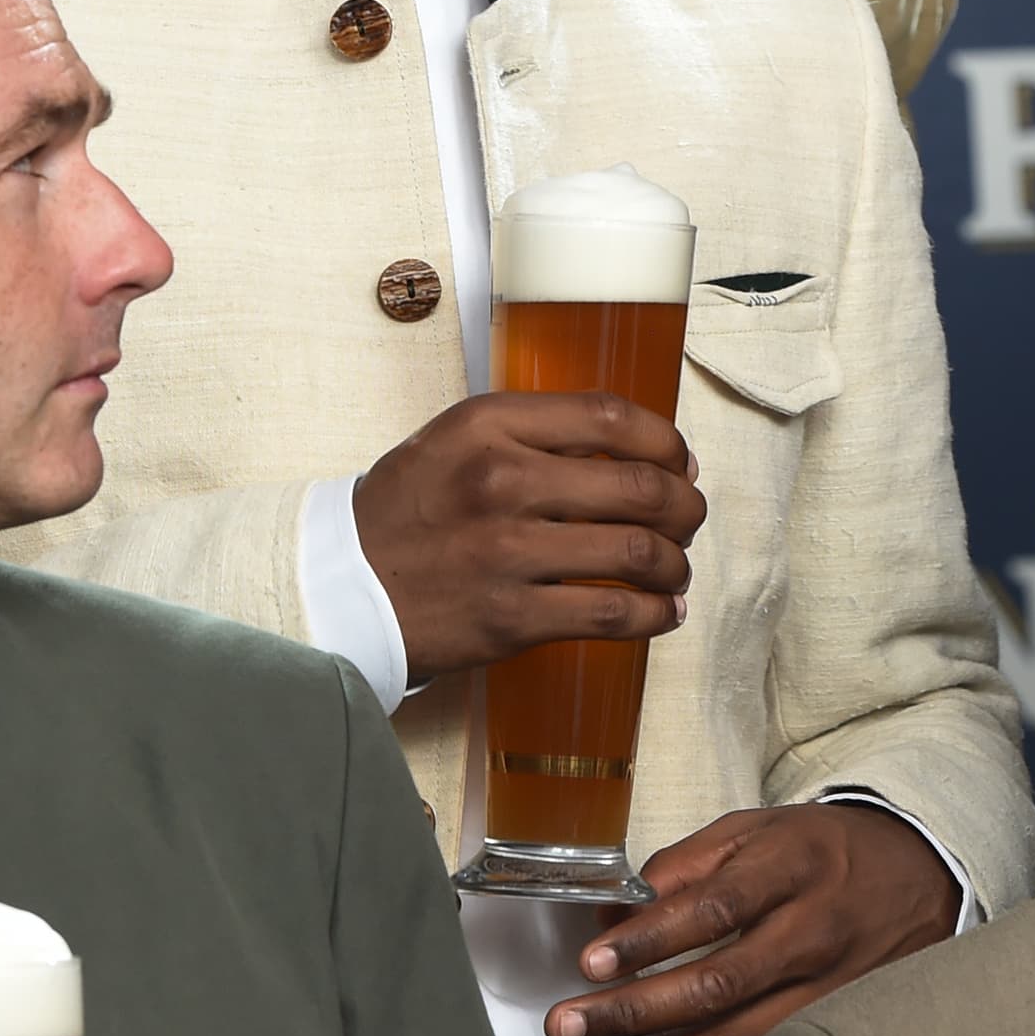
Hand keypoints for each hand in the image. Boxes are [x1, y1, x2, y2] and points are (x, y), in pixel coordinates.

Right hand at [353, 392, 704, 678]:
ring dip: (676, 562)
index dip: (666, 440)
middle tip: (689, 518)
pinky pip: (612, 614)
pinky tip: (663, 612)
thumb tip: (632, 449)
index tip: (680, 460)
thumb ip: (533, 432)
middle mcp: (503, 480)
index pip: (611, 418)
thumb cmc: (407, 509)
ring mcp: (508, 552)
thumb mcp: (457, 439)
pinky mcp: (512, 617)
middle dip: (685, 505)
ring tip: (676, 569)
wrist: (344, 583)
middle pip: (640, 485)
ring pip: (637, 552)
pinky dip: (655, 614)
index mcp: (490, 425)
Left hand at [545, 802, 960, 1035]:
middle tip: (566, 1028)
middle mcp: (815, 933)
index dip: (652, 939)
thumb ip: (684, 865)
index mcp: (792, 866)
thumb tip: (614, 914)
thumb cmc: (819, 849)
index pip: (716, 907)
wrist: (919, 876)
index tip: (591, 961)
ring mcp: (831, 994)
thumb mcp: (756, 829)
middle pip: (718, 986)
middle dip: (633, 1015)